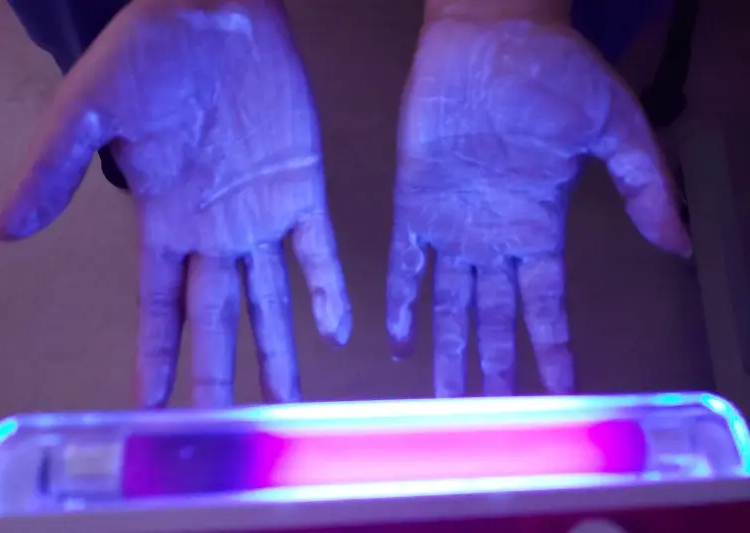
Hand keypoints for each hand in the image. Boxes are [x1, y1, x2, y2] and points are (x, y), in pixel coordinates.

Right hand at [0, 0, 351, 408]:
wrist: (214, 11)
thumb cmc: (148, 54)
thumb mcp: (89, 111)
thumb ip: (53, 171)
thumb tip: (6, 230)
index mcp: (164, 219)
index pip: (157, 305)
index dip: (156, 355)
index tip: (153, 407)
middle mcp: (213, 229)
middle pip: (216, 316)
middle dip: (219, 371)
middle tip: (226, 426)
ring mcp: (260, 213)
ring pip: (271, 297)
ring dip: (280, 347)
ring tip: (288, 400)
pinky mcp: (301, 187)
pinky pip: (317, 250)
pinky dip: (328, 290)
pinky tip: (337, 331)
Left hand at [387, 10, 690, 397]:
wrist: (491, 34)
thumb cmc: (555, 72)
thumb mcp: (615, 128)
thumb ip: (644, 185)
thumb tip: (680, 242)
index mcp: (539, 225)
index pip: (547, 303)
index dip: (553, 348)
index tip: (561, 390)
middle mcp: (495, 236)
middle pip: (493, 317)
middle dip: (493, 365)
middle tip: (490, 414)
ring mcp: (452, 224)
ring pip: (449, 304)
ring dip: (447, 350)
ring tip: (446, 397)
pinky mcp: (414, 203)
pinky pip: (403, 263)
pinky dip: (400, 303)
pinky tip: (398, 340)